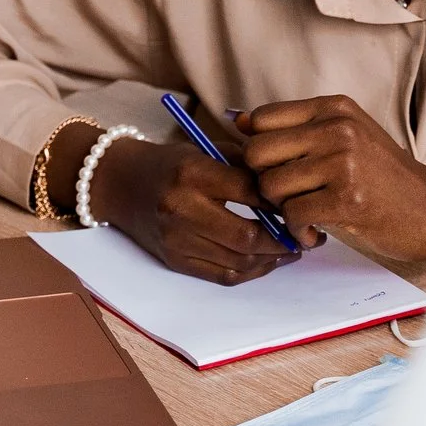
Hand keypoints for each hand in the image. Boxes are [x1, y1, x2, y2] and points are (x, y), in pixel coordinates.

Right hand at [88, 136, 302, 285]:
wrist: (119, 183)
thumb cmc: (170, 164)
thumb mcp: (206, 150)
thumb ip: (246, 165)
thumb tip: (291, 186)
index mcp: (193, 173)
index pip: (250, 192)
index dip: (282, 202)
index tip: (300, 204)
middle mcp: (181, 208)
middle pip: (247, 236)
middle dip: (283, 240)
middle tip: (305, 236)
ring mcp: (176, 239)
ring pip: (238, 262)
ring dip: (272, 260)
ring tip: (291, 249)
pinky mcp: (174, 259)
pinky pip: (222, 275)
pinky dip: (250, 271)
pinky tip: (266, 261)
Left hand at [236, 94, 425, 262]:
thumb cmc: (387, 177)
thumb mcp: (347, 136)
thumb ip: (298, 128)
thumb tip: (238, 119)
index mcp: (333, 108)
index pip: (260, 118)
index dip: (256, 149)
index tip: (273, 170)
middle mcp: (337, 128)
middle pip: (256, 152)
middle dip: (264, 182)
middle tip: (288, 197)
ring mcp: (343, 162)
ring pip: (270, 187)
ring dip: (282, 210)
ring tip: (307, 215)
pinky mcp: (348, 199)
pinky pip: (292, 215)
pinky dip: (298, 231)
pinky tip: (318, 231)